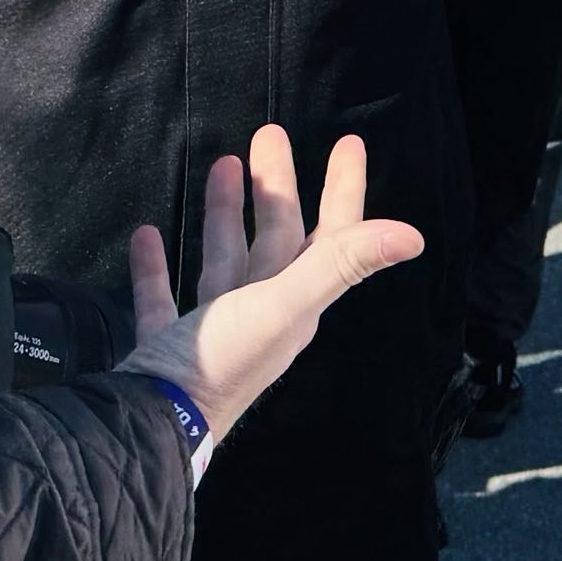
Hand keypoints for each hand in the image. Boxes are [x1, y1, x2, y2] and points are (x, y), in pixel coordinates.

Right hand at [119, 125, 422, 445]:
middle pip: (275, 239)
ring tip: (220, 165)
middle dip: (275, 187)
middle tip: (269, 134)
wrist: (149, 426)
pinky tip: (147, 235)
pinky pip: (163, 295)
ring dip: (224, 214)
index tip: (349, 143)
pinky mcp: (166, 344)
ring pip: (224, 260)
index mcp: (293, 305)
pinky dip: (157, 265)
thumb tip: (414, 236)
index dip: (343, 192)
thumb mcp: (282, 306)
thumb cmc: (220, 361)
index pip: (331, 239)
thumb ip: (339, 266)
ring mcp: (210, 331)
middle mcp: (260, 316)